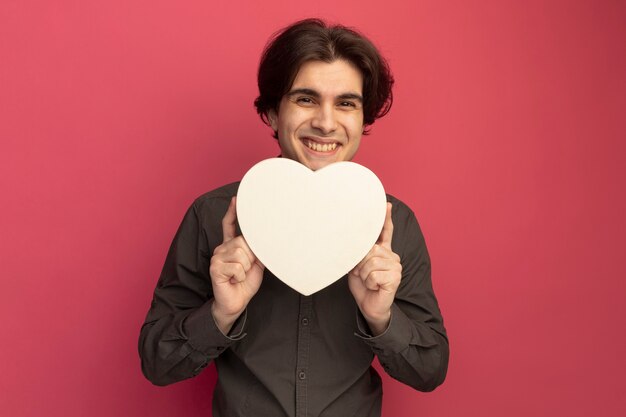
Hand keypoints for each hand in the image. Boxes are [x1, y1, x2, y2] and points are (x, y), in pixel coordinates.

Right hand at [209, 197, 263, 333]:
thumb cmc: (245, 284)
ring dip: (246, 268)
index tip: (235, 199)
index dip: (232, 212)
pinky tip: (234, 280)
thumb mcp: (256, 264)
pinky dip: (240, 276)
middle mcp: (222, 248)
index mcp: (231, 246)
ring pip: (241, 254)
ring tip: (240, 275)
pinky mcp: (215, 267)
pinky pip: (237, 266)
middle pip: (243, 242)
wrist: (236, 303)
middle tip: (246, 269)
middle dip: (250, 257)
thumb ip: (257, 250)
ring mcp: (217, 257)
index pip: (229, 225)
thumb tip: (265, 239)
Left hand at [348, 203, 401, 335]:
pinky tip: (374, 287)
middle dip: (361, 263)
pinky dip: (369, 282)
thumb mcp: (357, 266)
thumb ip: (359, 253)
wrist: (369, 306)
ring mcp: (395, 265)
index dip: (385, 218)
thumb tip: (354, 242)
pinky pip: (374, 274)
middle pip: (371, 249)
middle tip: (362, 274)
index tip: (386, 204)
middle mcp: (391, 255)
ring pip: (371, 261)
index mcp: (382, 251)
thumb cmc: (363, 286)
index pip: (385, 231)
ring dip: (364, 274)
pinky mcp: (395, 276)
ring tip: (368, 281)